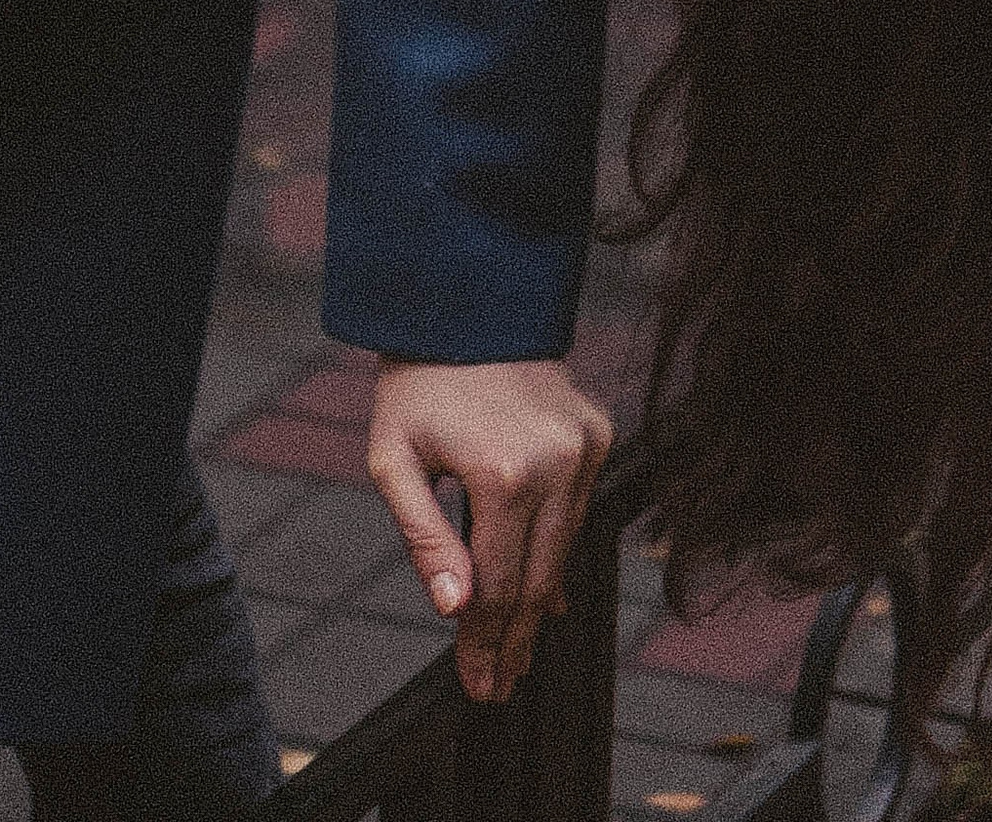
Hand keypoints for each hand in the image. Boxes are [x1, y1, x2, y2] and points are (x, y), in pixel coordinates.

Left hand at [366, 355, 613, 702]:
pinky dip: (559, 552)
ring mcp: (584, 447)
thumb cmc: (419, 384)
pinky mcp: (597, 433)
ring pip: (564, 550)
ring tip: (516, 654)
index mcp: (503, 474)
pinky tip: (546, 595)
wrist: (470, 302)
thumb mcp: (394, 462)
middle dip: (514, 641)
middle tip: (498, 689)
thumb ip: (425, 539)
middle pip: (538, 580)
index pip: (497, 586)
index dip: (484, 643)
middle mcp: (557, 464)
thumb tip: (454, 608)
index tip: (477, 688)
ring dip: (538, 604)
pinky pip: (579, 511)